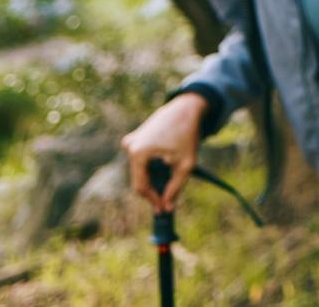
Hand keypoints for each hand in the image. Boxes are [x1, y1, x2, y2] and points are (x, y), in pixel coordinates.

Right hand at [121, 93, 206, 211]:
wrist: (187, 108)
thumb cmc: (188, 134)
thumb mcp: (186, 164)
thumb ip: (176, 187)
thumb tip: (167, 207)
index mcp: (138, 153)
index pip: (141, 186)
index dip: (153, 201)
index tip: (163, 210)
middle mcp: (130, 147)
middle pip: (140, 179)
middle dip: (154, 190)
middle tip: (168, 200)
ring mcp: (131, 141)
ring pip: (141, 170)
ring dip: (154, 178)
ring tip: (171, 179)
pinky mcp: (136, 138)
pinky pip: (142, 160)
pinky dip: (152, 166)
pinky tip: (166, 162)